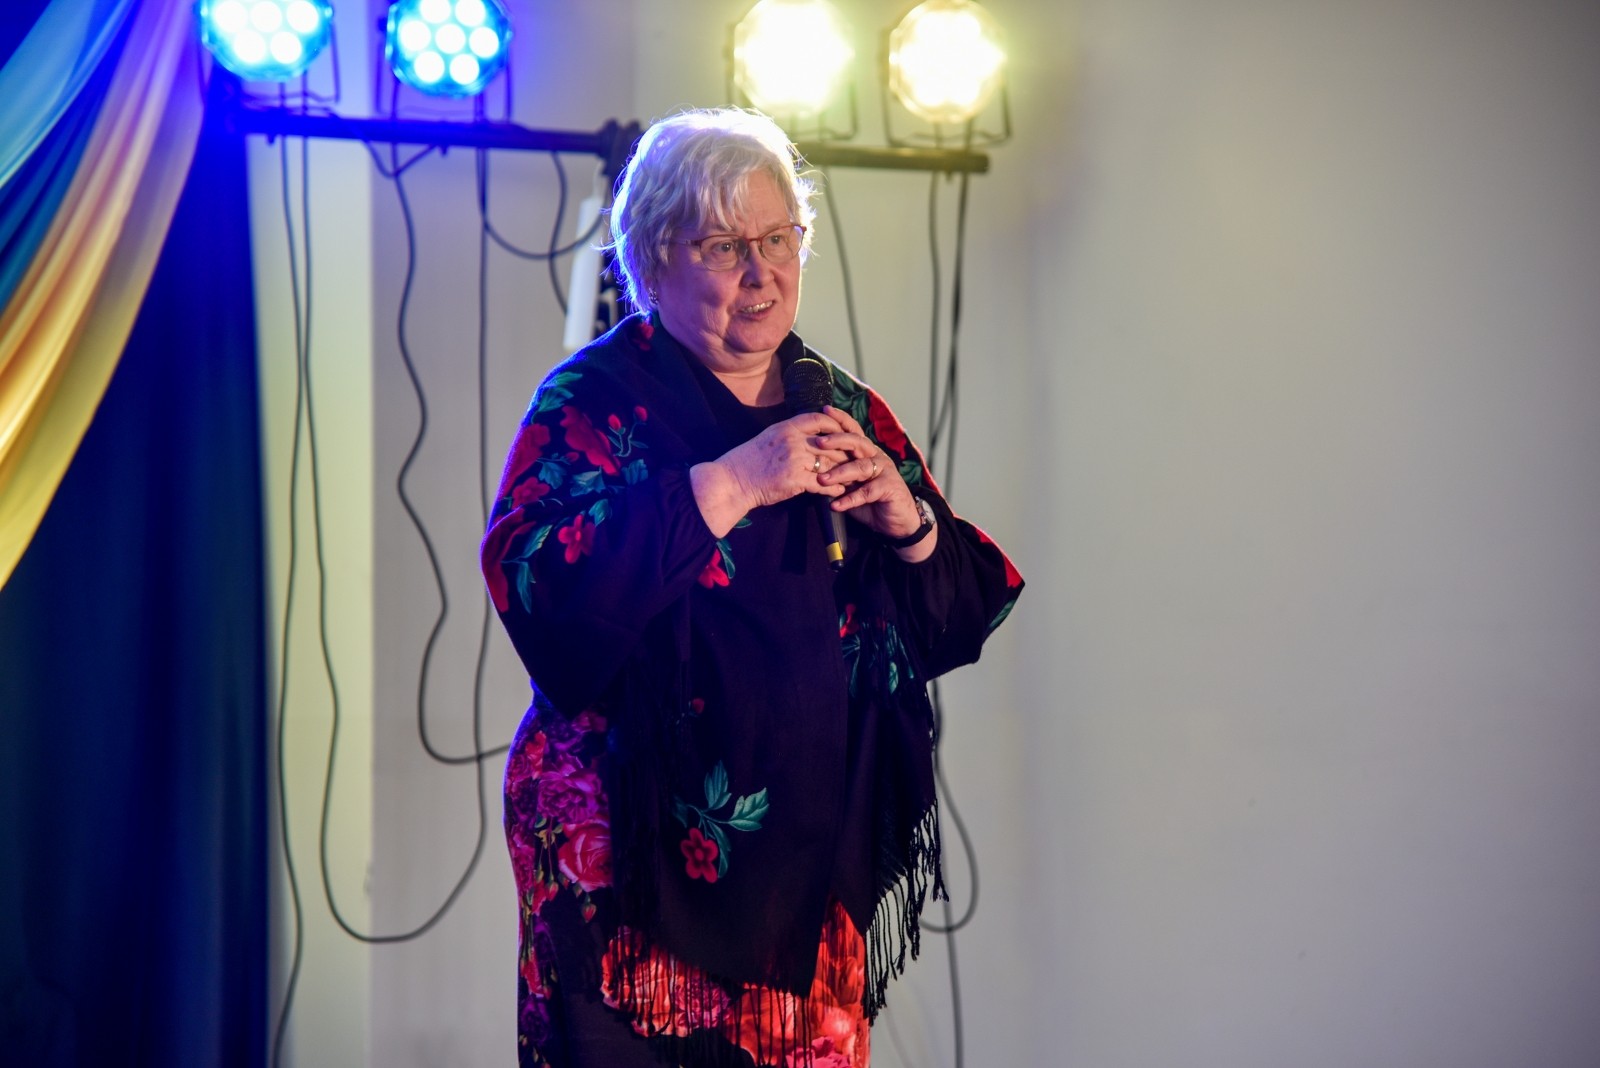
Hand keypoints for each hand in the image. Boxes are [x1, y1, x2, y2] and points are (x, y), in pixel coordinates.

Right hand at [691, 411, 848, 535]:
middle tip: (857, 460)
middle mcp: (792, 440)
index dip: (837, 425)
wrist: (732, 481)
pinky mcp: (795, 479)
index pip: (820, 419)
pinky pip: (822, 483)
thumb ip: (789, 434)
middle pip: (830, 443)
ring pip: (829, 463)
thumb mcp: (768, 438)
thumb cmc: (747, 462)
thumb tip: (808, 435)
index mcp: (786, 427)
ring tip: (852, 477)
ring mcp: (794, 459)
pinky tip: (839, 492)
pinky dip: (833, 488)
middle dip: (845, 453)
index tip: (845, 434)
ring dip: (843, 472)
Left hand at [814, 405, 924, 541]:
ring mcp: (885, 471)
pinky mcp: (890, 488)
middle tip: (818, 443)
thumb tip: (811, 469)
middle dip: (837, 440)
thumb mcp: (851, 486)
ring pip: (860, 467)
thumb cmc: (872, 502)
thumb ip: (837, 476)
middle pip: (857, 442)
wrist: (898, 522)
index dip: (841, 420)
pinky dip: (850, 499)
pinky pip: (867, 491)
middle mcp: (876, 457)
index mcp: (867, 452)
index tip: (824, 411)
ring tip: (822, 480)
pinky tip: (836, 505)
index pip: (853, 431)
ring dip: (840, 473)